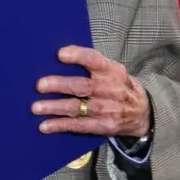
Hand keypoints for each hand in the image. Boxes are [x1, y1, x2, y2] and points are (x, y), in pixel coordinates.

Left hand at [33, 46, 149, 136]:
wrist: (143, 112)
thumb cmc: (119, 86)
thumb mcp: (113, 71)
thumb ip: (92, 65)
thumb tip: (59, 58)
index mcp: (112, 71)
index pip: (94, 60)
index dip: (77, 56)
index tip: (60, 54)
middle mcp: (110, 89)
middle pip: (82, 86)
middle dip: (59, 85)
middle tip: (40, 85)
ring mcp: (106, 109)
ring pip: (77, 107)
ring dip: (55, 107)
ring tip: (36, 107)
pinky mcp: (103, 126)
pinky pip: (78, 126)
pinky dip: (60, 125)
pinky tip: (44, 126)